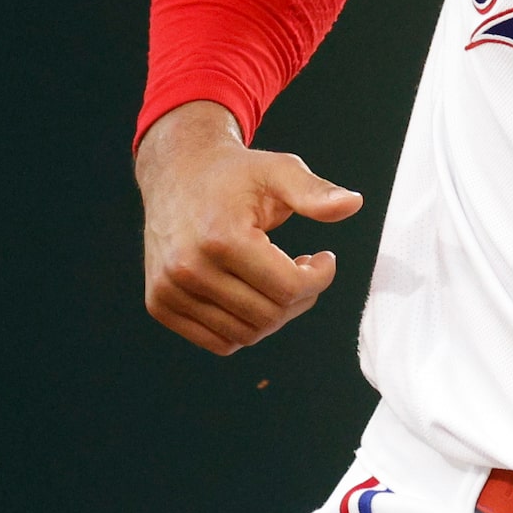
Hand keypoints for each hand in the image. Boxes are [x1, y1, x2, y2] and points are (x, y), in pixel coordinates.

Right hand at [136, 101, 362, 353]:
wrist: (177, 174)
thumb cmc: (235, 174)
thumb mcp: (279, 171)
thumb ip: (315, 192)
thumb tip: (353, 204)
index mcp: (220, 237)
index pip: (288, 288)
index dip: (320, 278)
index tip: (326, 259)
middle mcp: (188, 269)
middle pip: (268, 316)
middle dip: (300, 297)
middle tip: (305, 269)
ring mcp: (169, 290)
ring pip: (244, 335)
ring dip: (275, 315)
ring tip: (280, 279)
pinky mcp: (159, 304)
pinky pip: (218, 341)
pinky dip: (245, 327)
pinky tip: (254, 293)